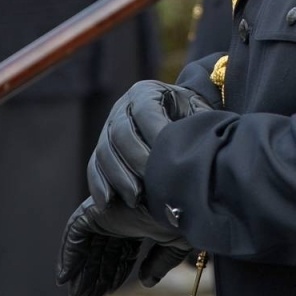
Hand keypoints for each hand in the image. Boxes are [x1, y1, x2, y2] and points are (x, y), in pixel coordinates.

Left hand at [55, 196, 190, 295]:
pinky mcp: (94, 211)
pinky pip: (73, 234)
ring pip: (87, 246)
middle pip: (102, 252)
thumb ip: (158, 263)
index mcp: (138, 222)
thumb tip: (146, 282)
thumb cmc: (181, 214)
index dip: (115, 274)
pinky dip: (67, 255)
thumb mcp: (173, 244)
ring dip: (81, 271)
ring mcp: (107, 213)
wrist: (174, 196)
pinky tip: (64, 277)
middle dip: (95, 277)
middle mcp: (120, 217)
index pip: (121, 252)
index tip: (108, 293)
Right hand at [87, 80, 210, 208]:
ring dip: (118, 177)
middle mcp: (121, 107)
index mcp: (146, 93)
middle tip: (151, 183)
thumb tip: (201, 143)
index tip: (170, 157)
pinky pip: (94, 166)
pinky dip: (98, 185)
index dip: (155, 134)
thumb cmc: (190, 114)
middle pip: (121, 133)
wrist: (176, 116)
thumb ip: (198, 122)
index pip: (146, 112)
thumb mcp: (197, 110)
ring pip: (105, 151)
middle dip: (135, 160)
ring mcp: (108, 128)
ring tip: (135, 199)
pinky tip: (106, 203)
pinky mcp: (102, 149)